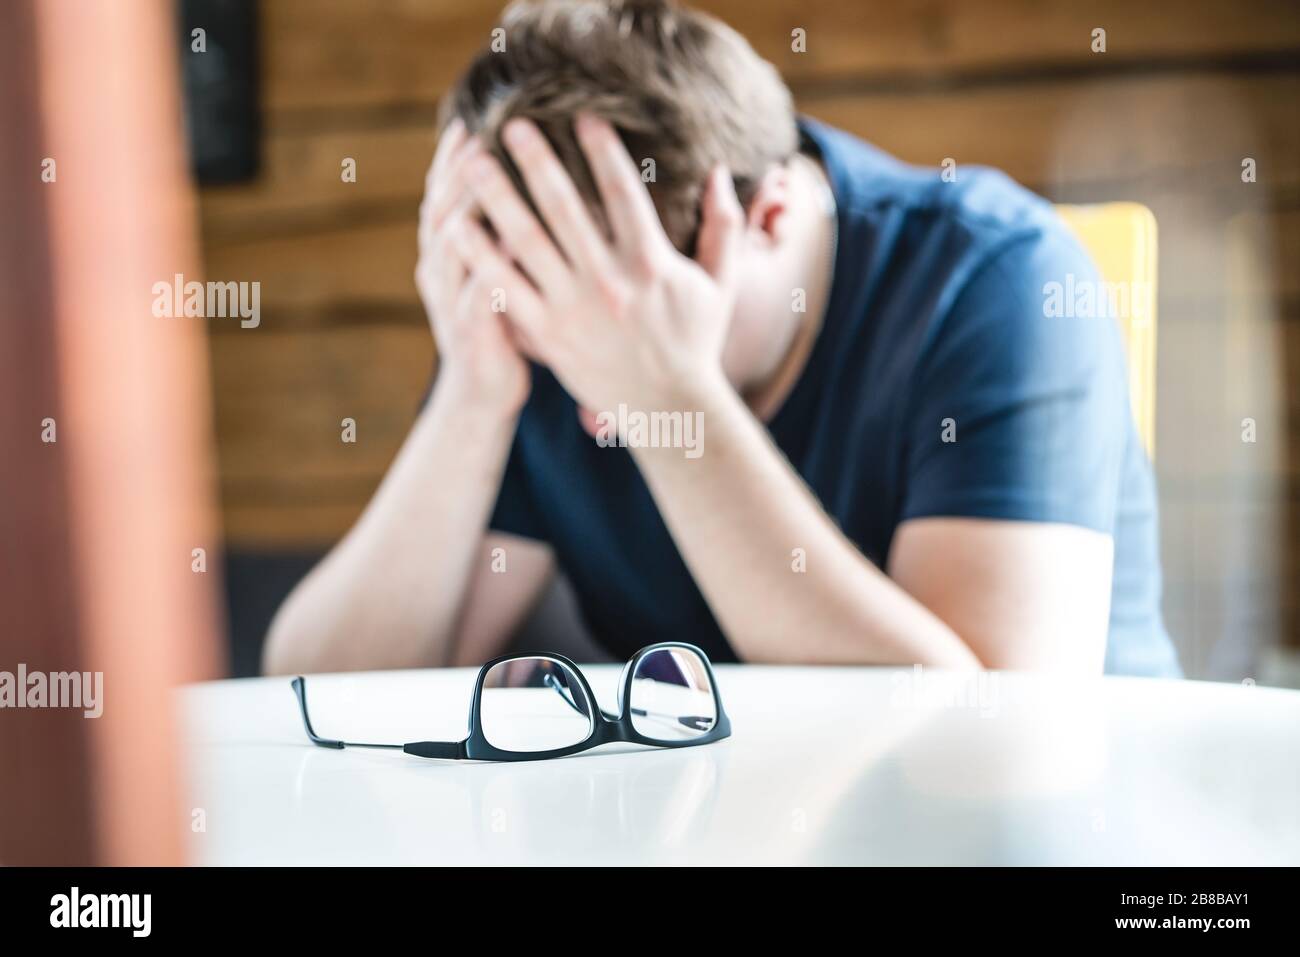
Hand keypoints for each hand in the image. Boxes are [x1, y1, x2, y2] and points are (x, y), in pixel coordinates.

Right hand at [415, 118, 529, 414]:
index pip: (442, 197)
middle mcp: (440, 274)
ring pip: (451, 245)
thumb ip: (500, 236)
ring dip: (465, 207)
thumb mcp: (496, 276)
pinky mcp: (472, 332)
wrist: (483, 398)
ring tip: (485, 172)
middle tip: (478, 133)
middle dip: (457, 171)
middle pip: (440, 210)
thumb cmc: (500, 332)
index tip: (471, 121)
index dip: (451, 160)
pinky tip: (508, 239)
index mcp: (444, 258)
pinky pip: (479, 291)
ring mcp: (451, 303)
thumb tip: (527, 187)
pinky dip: (490, 263)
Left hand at [453, 114, 743, 421]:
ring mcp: (574, 308)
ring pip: (526, 242)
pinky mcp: (549, 335)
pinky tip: (457, 228)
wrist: (669, 410)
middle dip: (535, 160)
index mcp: (651, 262)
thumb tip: (720, 172)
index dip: (602, 149)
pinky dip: (481, 257)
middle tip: (511, 124)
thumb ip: (724, 227)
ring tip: (471, 163)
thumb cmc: (696, 344)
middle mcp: (608, 280)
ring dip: (496, 197)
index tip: (581, 116)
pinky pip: (506, 289)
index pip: (622, 191)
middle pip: (564, 206)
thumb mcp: (720, 285)